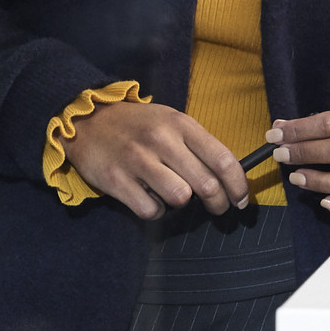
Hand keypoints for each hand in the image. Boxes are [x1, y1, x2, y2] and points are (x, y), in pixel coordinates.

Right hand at [62, 101, 252, 220]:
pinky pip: (150, 210)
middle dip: (218, 204)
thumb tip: (228, 177)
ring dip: (181, 203)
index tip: (240, 200)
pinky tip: (148, 197)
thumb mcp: (171, 122)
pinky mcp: (117, 180)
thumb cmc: (138, 125)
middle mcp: (161, 140)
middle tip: (217, 208)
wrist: (88, 119)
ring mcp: (138, 160)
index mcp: (181, 124)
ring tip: (172, 194)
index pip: (223, 159)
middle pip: (206, 185)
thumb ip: (198, 145)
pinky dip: (154, 210)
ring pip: (180, 198)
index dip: (238, 185)